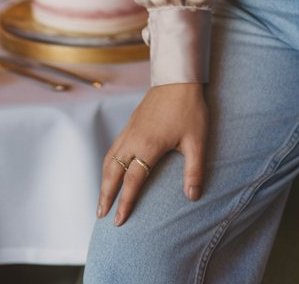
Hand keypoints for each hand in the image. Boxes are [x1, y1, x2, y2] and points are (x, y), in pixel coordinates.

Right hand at [97, 81, 208, 225]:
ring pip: (109, 159)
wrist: (178, 78)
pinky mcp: (130, 123)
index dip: (124, 202)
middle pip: (112, 172)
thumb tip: (192, 197)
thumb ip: (194, 170)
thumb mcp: (197, 140)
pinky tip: (110, 171)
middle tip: (100, 216)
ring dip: (103, 180)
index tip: (118, 221)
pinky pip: (113, 148)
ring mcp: (129, 130)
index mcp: (148, 146)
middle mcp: (133, 139)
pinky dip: (107, 164)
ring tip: (101, 199)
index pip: (131, 181)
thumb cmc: (189, 109)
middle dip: (105, 195)